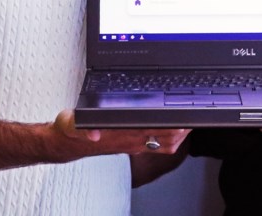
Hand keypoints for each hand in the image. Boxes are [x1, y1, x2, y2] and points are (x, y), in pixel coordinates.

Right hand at [53, 109, 189, 158]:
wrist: (68, 141)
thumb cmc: (72, 129)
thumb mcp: (71, 123)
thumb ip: (81, 127)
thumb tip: (93, 133)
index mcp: (121, 134)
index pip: (151, 131)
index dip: (169, 126)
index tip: (181, 118)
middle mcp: (131, 139)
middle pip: (164, 138)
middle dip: (182, 129)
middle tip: (193, 116)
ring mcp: (133, 142)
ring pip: (164, 143)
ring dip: (180, 134)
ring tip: (190, 122)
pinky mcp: (132, 142)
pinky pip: (157, 143)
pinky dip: (170, 137)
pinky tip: (175, 129)